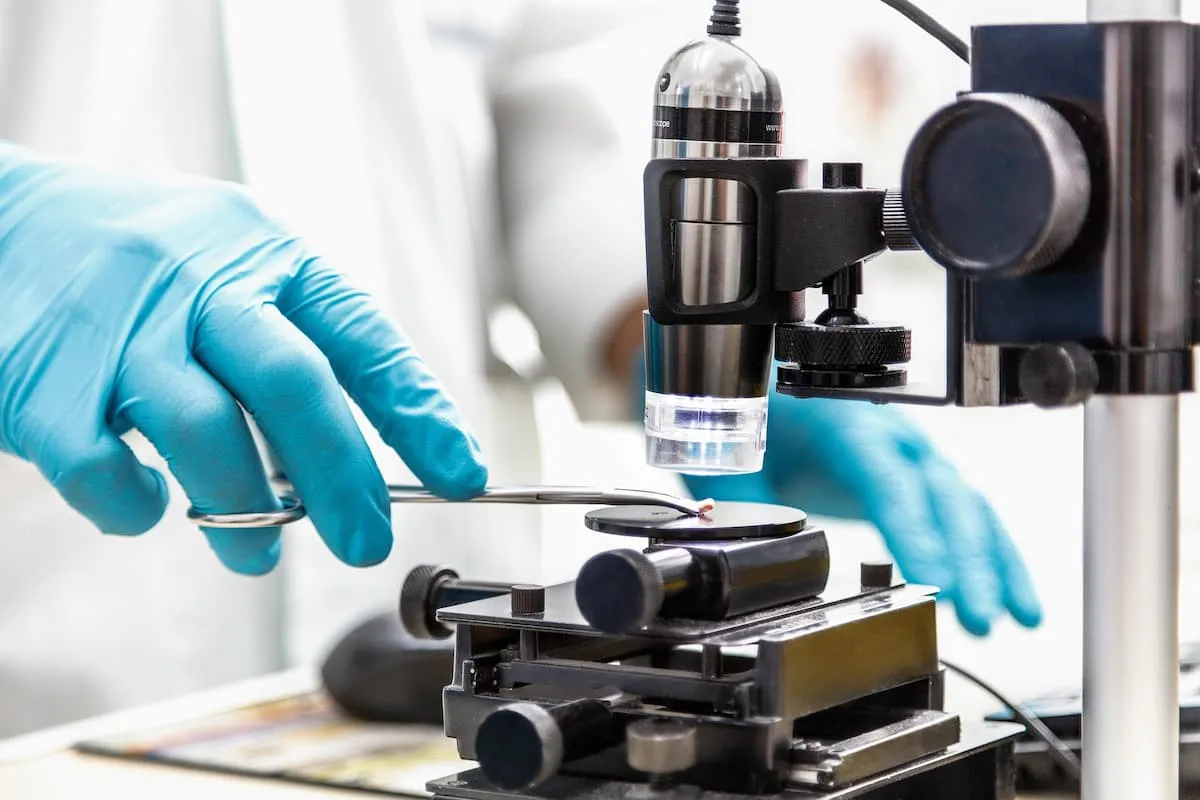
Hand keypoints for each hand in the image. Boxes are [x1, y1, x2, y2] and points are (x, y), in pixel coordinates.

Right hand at [0, 144, 486, 573]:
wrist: (1, 218)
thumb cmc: (142, 259)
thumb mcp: (232, 265)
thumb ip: (290, 347)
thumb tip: (350, 464)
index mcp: (262, 250)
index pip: (360, 335)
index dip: (418, 410)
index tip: (461, 472)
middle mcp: (197, 278)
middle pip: (293, 382)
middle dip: (342, 477)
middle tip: (366, 541)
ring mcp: (119, 327)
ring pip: (205, 431)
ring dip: (243, 514)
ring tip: (256, 555)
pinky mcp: (45, 380)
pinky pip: (106, 468)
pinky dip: (138, 507)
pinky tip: (149, 504)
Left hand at [683, 395, 1040, 635]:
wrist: (767, 389)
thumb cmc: (755, 416)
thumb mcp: (731, 462)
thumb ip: (741, 506)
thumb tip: (745, 552)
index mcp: (845, 425)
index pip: (890, 481)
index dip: (917, 532)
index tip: (939, 581)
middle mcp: (892, 437)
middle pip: (944, 497)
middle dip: (970, 559)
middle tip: (980, 617)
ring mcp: (913, 457)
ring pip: (969, 507)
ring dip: (996, 563)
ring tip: (1015, 617)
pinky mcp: (919, 480)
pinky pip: (969, 517)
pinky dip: (995, 556)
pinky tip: (1014, 598)